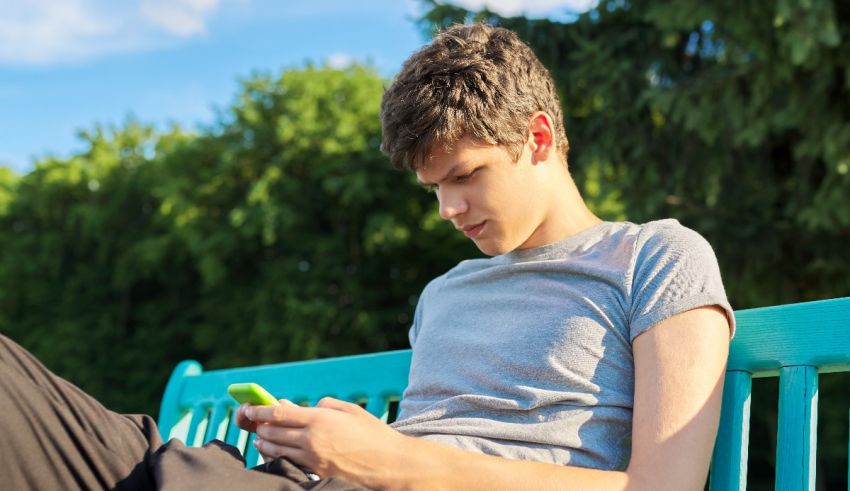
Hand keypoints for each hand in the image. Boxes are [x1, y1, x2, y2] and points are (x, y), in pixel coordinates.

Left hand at [241, 397, 408, 486]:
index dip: (260, 410)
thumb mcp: (350, 410)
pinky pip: (290, 463)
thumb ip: (326, 404)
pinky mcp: (316, 472)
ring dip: (265, 443)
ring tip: (260, 438)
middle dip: (259, 426)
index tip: (250, 407)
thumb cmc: (372, 433)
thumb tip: (308, 407)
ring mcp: (312, 459)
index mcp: (319, 419)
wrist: (388, 463)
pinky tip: (277, 453)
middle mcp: (311, 439)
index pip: (278, 413)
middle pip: (273, 432)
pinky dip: (279, 456)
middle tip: (252, 421)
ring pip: (277, 450)